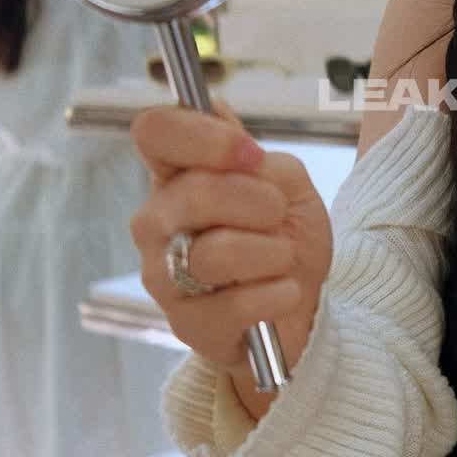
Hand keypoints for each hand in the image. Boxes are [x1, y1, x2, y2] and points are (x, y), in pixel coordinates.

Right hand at [129, 98, 332, 376]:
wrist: (301, 305)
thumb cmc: (283, 237)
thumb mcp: (288, 185)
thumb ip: (260, 161)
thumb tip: (232, 136)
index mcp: (175, 177)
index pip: (155, 132)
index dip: (203, 137)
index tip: (251, 156)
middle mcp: (156, 222)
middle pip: (192, 193)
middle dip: (258, 202)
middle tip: (277, 216)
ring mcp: (162, 275)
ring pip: (214, 253)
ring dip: (271, 252)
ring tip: (282, 259)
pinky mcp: (185, 323)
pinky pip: (235, 303)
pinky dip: (276, 293)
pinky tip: (283, 291)